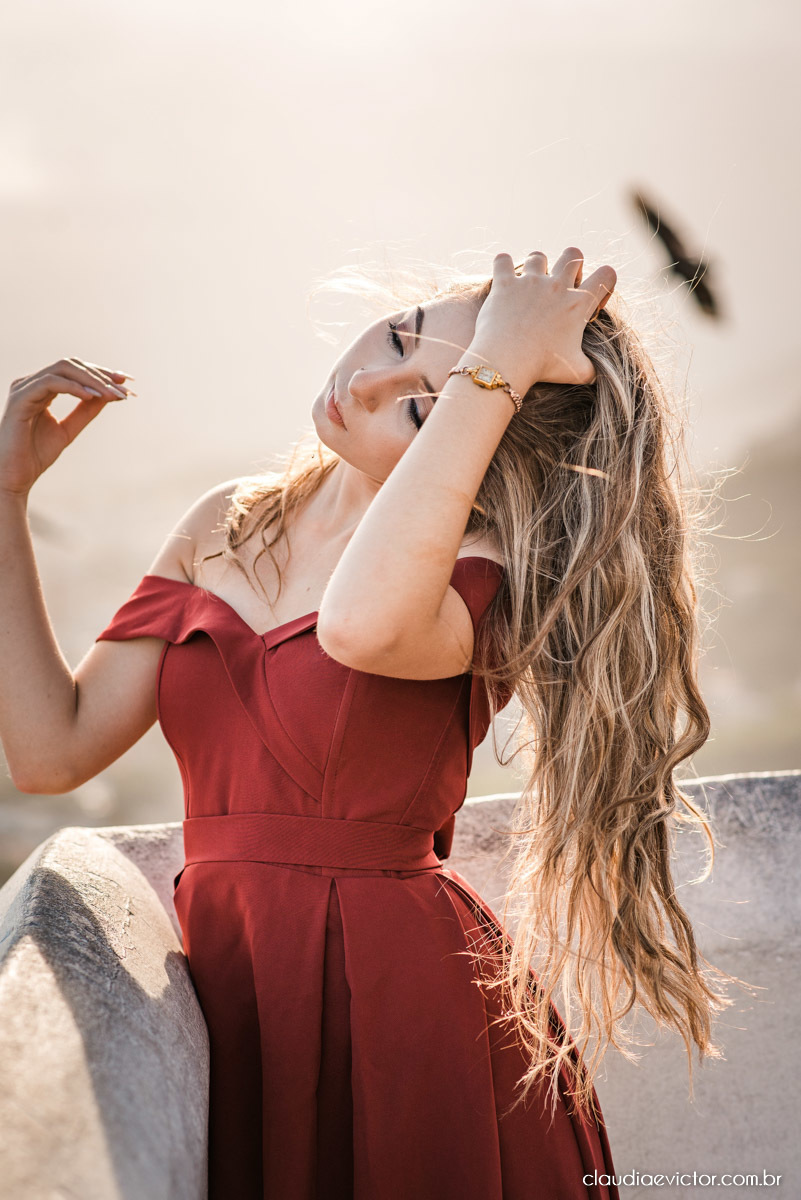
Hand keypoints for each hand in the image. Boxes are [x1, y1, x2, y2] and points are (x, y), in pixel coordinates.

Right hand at [0, 358, 132, 497]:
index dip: (101, 373)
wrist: (14, 476)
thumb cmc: (35, 454)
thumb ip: (85, 411)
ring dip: (91, 380)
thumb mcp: (68, 429)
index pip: (75, 371)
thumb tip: (109, 395)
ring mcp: (24, 388)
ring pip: (63, 369)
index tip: (126, 383)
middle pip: (71, 365)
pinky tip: (91, 396)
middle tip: (124, 389)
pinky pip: (50, 383)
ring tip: (112, 394)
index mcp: (42, 388)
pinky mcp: (20, 398)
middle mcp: (32, 383)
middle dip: (101, 376)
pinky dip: (73, 387)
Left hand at [468, 247, 616, 390]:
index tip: (590, 303)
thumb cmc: (543, 368)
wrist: (507, 363)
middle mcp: (557, 286)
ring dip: (535, 268)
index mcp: (579, 304)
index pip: (607, 274)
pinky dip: (502, 266)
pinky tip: (502, 281)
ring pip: (538, 256)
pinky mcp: (504, 284)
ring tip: (528, 288)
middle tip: (559, 290)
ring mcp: (530, 282)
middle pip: (573, 254)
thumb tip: (595, 374)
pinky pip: (502, 260)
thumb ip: (591, 369)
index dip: (603, 283)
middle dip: (569, 266)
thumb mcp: (577, 372)